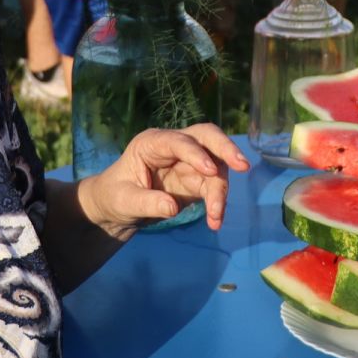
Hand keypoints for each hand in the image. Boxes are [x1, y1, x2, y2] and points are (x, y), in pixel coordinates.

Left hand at [77, 125, 248, 240]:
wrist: (118, 208)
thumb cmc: (114, 196)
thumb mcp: (123, 201)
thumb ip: (146, 203)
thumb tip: (173, 207)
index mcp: (152, 143)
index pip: (178, 140)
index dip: (195, 153)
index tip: (210, 171)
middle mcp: (174, 146)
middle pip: (207, 137)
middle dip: (226, 149)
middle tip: (243, 165)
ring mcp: (189, 161)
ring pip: (216, 164)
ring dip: (221, 189)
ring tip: (216, 216)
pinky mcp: (197, 179)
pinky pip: (215, 186)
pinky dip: (218, 202)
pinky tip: (215, 221)